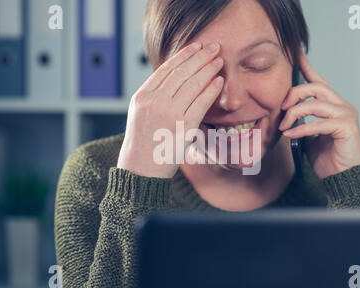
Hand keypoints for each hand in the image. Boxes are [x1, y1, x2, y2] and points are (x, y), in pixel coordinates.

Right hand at [117, 42, 224, 177]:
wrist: (140, 170)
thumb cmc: (142, 143)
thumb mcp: (140, 114)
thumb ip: (155, 95)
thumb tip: (176, 78)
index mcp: (142, 96)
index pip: (166, 68)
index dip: (184, 54)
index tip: (196, 46)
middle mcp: (154, 102)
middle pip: (182, 72)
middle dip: (200, 56)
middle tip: (214, 47)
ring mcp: (169, 114)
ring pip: (192, 84)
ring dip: (208, 69)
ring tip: (219, 60)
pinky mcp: (183, 127)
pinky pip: (201, 103)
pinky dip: (211, 90)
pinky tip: (219, 81)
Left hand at [278, 52, 359, 178]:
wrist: (343, 178)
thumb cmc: (327, 158)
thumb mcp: (308, 136)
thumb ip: (300, 122)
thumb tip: (283, 116)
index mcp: (332, 106)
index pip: (319, 82)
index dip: (308, 68)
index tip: (296, 55)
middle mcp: (342, 106)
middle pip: (316, 88)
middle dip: (294, 94)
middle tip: (280, 107)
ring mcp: (346, 115)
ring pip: (316, 103)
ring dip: (295, 113)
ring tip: (283, 126)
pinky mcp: (347, 128)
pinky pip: (319, 123)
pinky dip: (302, 129)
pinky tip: (291, 135)